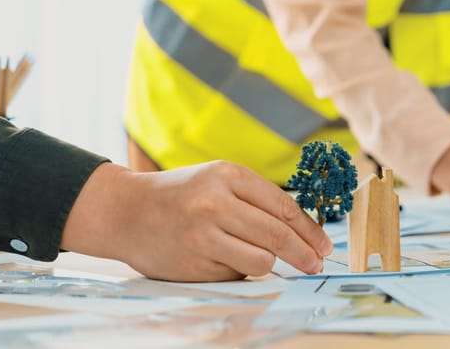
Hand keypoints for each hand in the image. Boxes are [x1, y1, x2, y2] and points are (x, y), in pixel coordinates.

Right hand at [61, 161, 331, 281]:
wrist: (125, 212)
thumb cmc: (180, 196)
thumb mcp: (216, 181)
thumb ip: (255, 200)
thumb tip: (303, 231)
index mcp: (227, 175)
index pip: (283, 206)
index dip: (309, 230)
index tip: (324, 245)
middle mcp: (215, 202)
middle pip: (277, 235)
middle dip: (304, 254)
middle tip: (316, 265)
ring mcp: (203, 234)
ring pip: (261, 260)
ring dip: (268, 264)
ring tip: (258, 258)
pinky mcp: (193, 262)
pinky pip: (234, 273)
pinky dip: (237, 270)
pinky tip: (219, 259)